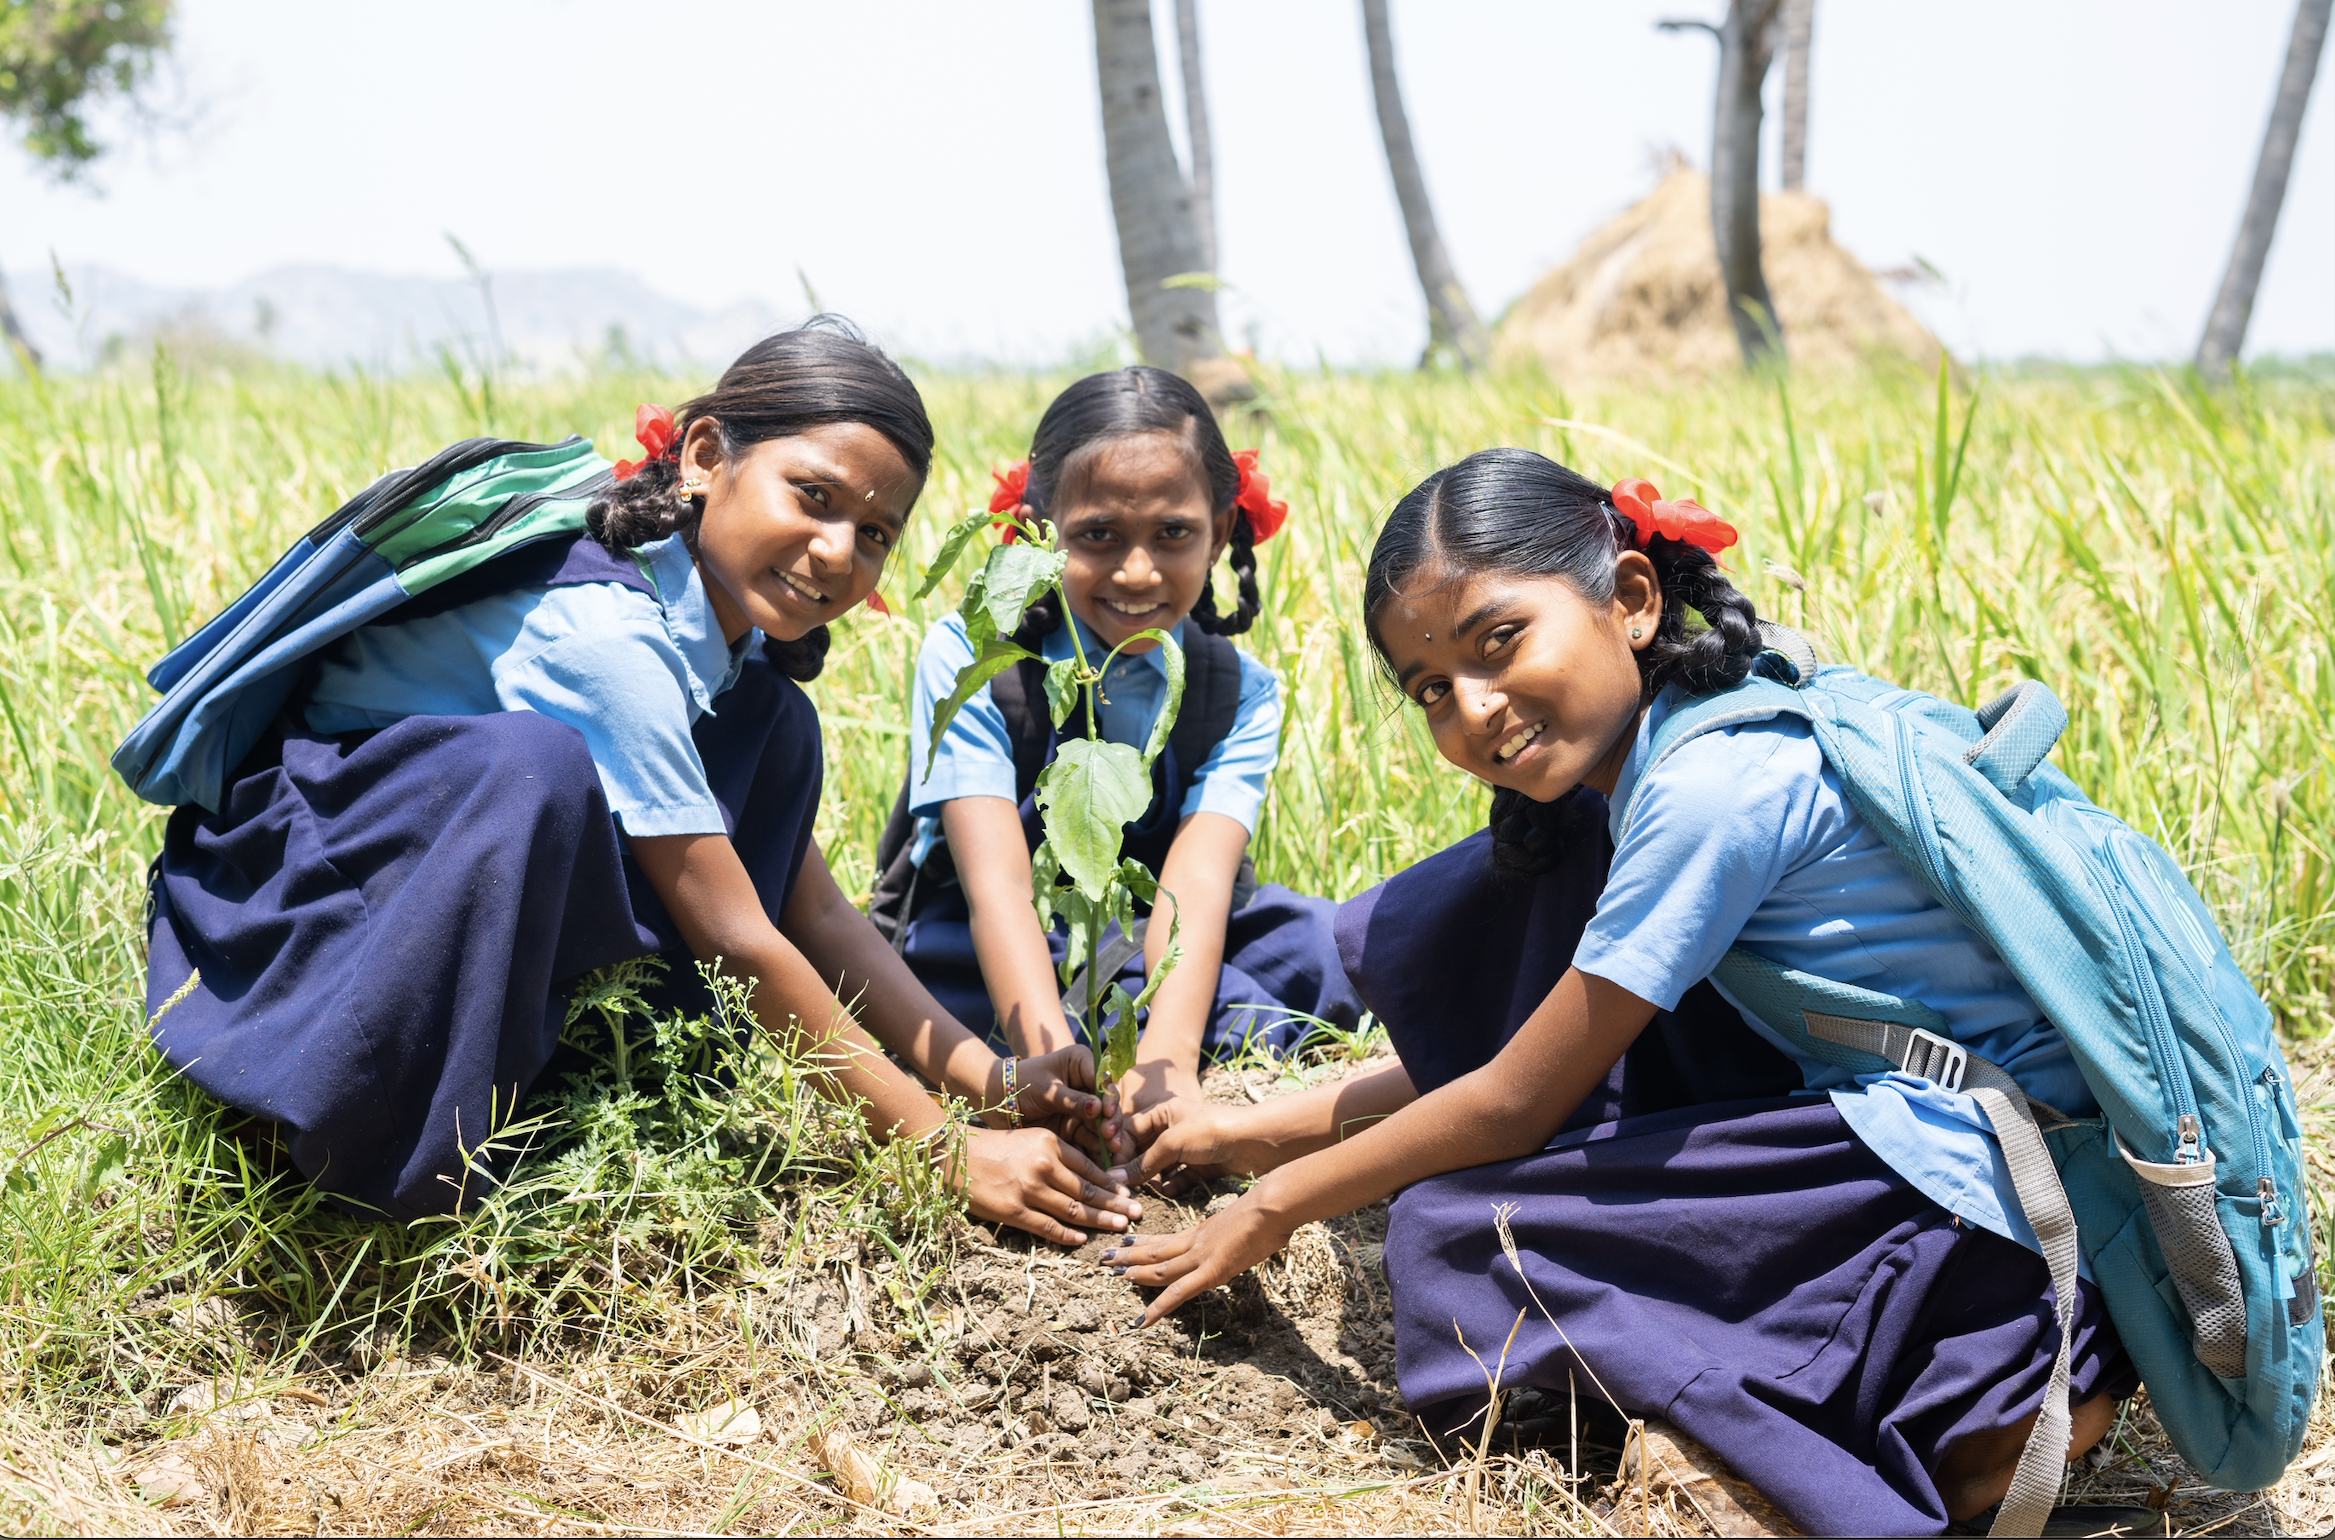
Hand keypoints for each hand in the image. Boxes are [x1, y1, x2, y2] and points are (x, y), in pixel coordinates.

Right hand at [959, 1127, 1142, 1246]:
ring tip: (1120, 1227)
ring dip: (1099, 1221)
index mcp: (1050, 1143)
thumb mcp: (1031, 1139)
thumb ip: (1058, 1154)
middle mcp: (1043, 1165)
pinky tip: (1083, 1240)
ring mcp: (1029, 1190)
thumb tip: (1090, 1176)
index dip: (1112, 1184)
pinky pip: (1048, 1227)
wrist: (955, 1156)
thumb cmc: (995, 1147)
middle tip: (1138, 1214)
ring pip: (1073, 1210)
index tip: (1129, 1194)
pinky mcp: (1014, 1211)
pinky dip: (1067, 1235)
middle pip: (1088, 1190)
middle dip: (1116, 1204)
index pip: (1090, 1167)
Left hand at [1014, 1044, 1134, 1164]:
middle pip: (1106, 1103)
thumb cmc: (1021, 1084)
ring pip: (1102, 1122)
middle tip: (1110, 1135)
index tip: (1107, 1112)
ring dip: (1108, 1135)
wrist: (998, 1101)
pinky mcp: (1076, 1126)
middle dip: (1110, 1119)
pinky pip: (1090, 1136)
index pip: (1102, 1079)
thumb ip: (1073, 1100)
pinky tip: (1105, 1155)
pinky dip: (1098, 1146)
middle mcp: (1086, 1084)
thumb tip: (1099, 1109)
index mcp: (1082, 1063)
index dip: (1108, 1097)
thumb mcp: (1047, 1090)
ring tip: (1113, 1149)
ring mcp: (1083, 1107)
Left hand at [1099, 1184, 1294, 1324]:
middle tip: (1103, 1257)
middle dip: (1128, 1254)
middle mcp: (1197, 1242)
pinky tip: (1142, 1321)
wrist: (1274, 1204)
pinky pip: (1178, 1293)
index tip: (1127, 1241)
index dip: (1146, 1241)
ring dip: (1133, 1272)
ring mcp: (1201, 1256)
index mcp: (1206, 1230)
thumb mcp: (1251, 1218)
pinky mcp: (1210, 1271)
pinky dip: (1157, 1308)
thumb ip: (1242, 1230)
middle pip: (1156, 1250)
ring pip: (1158, 1267)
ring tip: (1110, 1275)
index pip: (1169, 1238)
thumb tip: (1249, 1236)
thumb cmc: (1272, 1207)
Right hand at [1112, 1057, 1213, 1193]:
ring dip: (1153, 1179)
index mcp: (1163, 1112)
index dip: (1119, 1149)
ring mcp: (1188, 1148)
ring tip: (1149, 1191)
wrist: (1255, 1142)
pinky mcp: (1201, 1165)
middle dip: (1135, 1168)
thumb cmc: (1211, 1131)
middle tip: (1126, 1187)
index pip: (1130, 1130)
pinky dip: (1173, 1185)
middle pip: (1144, 1150)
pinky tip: (1169, 1191)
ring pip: (1161, 1167)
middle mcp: (1174, 1128)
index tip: (1113, 1169)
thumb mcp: (1172, 1143)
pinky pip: (1179, 1178)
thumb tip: (1117, 1177)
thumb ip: (1144, 1161)